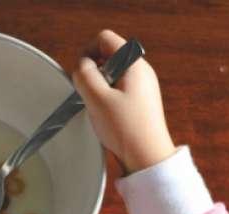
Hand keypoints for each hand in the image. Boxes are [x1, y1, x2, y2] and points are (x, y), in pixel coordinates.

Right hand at [72, 30, 175, 173]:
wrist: (147, 158)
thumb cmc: (126, 129)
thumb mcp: (97, 99)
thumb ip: (84, 75)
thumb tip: (81, 66)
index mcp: (134, 64)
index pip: (105, 39)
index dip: (88, 52)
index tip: (82, 74)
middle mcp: (141, 71)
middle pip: (107, 56)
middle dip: (93, 72)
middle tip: (90, 95)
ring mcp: (142, 87)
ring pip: (111, 74)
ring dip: (98, 88)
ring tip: (99, 108)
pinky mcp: (139, 102)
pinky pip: (117, 90)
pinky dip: (106, 99)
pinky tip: (107, 116)